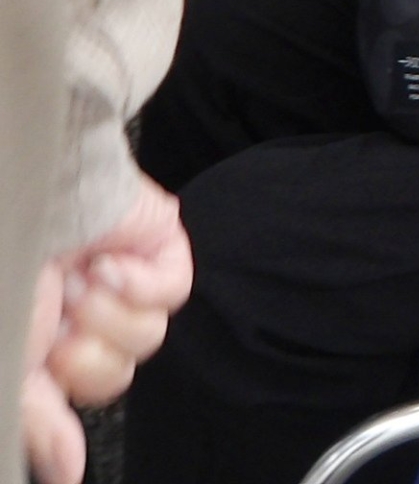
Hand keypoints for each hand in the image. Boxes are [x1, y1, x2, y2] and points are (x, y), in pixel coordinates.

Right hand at [22, 178, 192, 482]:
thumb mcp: (7, 353)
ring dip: (105, 315)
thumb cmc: (4, 263)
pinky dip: (138, 284)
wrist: (25, 193)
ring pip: (146, 338)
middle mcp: (81, 314)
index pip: (76, 391)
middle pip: (114, 375)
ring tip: (76, 285)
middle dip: (84, 355)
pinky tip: (106, 266)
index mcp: (41, 338)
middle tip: (58, 323)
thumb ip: (35, 416)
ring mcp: (121, 281)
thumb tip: (64, 474)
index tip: (54, 370)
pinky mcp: (157, 248)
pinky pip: (172, 293)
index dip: (66, 391)